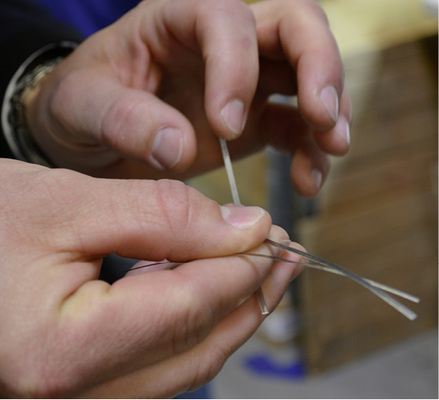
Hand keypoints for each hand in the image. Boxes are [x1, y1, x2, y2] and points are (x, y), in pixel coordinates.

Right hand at [0, 159, 303, 397]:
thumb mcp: (70, 202)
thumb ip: (164, 214)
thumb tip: (244, 227)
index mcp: (62, 353)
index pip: (189, 307)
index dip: (242, 266)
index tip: (273, 235)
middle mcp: (70, 397)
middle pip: (197, 346)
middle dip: (250, 294)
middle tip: (286, 256)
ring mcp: (78, 399)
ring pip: (186, 361)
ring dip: (230, 311)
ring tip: (262, 268)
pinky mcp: (84, 385)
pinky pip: (160, 361)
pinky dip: (195, 323)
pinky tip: (211, 287)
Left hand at [25, 0, 350, 196]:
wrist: (91, 136)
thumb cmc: (81, 108)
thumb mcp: (82, 107)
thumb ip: (121, 119)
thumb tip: (177, 145)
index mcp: (174, 20)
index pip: (227, 19)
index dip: (237, 67)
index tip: (226, 127)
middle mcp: (218, 43)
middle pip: (294, 25)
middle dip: (318, 66)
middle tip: (322, 117)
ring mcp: (244, 82)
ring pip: (308, 72)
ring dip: (329, 110)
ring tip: (329, 150)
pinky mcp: (254, 121)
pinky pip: (296, 126)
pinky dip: (310, 151)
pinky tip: (308, 180)